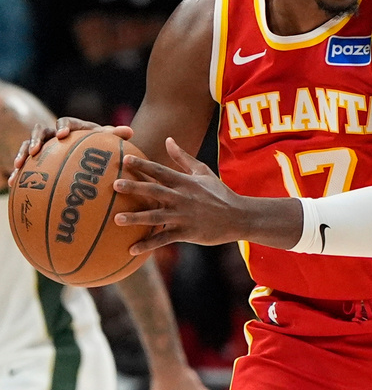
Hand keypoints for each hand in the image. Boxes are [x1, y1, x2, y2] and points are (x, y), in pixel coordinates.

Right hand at [9, 117, 131, 186]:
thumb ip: (116, 136)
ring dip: (23, 154)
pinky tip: (13, 183)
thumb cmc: (99, 146)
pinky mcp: (36, 158)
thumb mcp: (106, 141)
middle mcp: (54, 134)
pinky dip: (19, 171)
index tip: (63, 135)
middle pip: (40, 130)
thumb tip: (130, 131)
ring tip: (19, 166)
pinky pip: (24, 163)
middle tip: (36, 150)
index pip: (65, 121)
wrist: (87, 153)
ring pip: (28, 145)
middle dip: (36, 139)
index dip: (63, 126)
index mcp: (72, 127)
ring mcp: (44, 145)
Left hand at [114, 137, 243, 251]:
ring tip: (117, 219)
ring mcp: (184, 216)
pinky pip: (164, 239)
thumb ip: (183, 157)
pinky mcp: (187, 233)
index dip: (143, 165)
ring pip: (156, 217)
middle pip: (155, 191)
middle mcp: (183, 198)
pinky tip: (131, 250)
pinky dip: (148, 245)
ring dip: (136, 218)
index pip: (161, 171)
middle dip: (135, 188)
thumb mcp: (203, 172)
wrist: (239, 217)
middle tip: (114, 185)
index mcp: (185, 182)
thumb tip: (168, 139)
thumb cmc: (219, 193)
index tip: (125, 159)